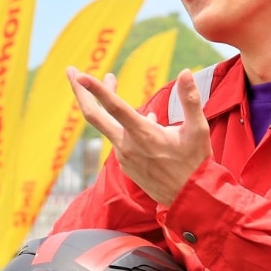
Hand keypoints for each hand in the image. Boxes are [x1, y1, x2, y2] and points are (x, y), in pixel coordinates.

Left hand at [68, 67, 210, 204]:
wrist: (189, 199)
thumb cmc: (196, 163)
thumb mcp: (198, 129)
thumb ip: (190, 99)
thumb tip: (186, 72)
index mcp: (143, 134)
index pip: (114, 107)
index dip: (97, 89)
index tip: (80, 75)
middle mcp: (127, 145)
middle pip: (93, 116)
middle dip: (80, 92)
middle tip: (71, 71)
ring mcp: (124, 156)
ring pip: (107, 125)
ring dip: (105, 103)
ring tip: (112, 80)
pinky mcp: (126, 165)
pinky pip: (119, 138)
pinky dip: (122, 123)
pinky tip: (142, 116)